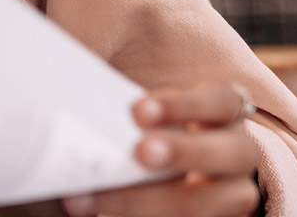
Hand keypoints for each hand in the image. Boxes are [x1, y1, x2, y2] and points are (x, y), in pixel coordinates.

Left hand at [63, 83, 261, 216]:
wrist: (161, 168)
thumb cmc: (143, 126)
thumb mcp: (143, 110)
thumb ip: (125, 107)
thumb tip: (59, 91)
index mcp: (224, 111)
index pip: (221, 100)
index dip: (184, 105)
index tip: (136, 111)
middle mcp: (238, 151)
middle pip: (234, 152)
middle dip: (186, 152)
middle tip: (140, 153)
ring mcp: (232, 192)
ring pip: (217, 202)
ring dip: (157, 201)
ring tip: (99, 203)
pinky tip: (99, 215)